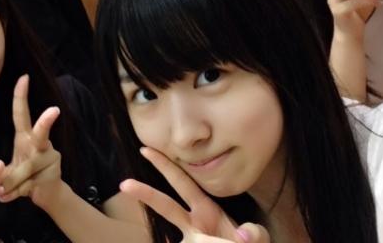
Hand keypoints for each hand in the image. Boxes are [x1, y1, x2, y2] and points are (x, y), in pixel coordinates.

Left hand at [0, 75, 61, 205]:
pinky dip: (15, 193)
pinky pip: (28, 184)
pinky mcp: (52, 172)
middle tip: (54, 110)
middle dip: (46, 122)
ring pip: (26, 168)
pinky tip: (9, 197)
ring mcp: (50, 157)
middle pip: (41, 132)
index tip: (23, 78)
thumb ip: (3, 174)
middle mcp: (41, 143)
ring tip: (2, 192)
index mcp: (27, 137)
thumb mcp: (10, 172)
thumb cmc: (25, 177)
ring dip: (11, 183)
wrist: (46, 194)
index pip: (22, 114)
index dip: (21, 96)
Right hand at [120, 147, 268, 242]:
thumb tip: (243, 236)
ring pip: (167, 234)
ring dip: (160, 233)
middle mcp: (193, 223)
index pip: (182, 182)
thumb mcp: (258, 238)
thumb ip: (255, 234)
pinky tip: (163, 242)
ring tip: (171, 233)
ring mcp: (189, 241)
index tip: (146, 149)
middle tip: (124, 183)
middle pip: (165, 205)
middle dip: (145, 193)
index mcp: (206, 209)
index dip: (165, 165)